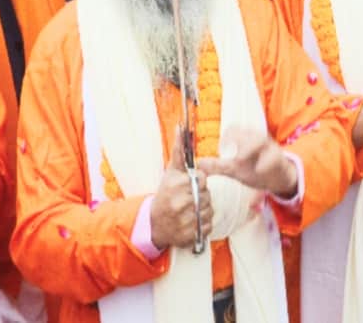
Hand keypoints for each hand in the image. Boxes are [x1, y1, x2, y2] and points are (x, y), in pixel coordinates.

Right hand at [150, 133, 211, 250]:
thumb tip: (180, 127)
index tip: (189, 186)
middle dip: (201, 196)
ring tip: (189, 210)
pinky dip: (202, 225)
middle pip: (207, 195)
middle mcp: (180, 203)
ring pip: (209, 210)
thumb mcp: (170, 172)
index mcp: (176, 185)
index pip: (202, 179)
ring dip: (203, 210)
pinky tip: (191, 221)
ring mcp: (185, 220)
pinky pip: (207, 226)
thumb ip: (179, 151)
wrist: (153, 224)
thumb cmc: (165, 194)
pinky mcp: (189, 235)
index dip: (199, 182)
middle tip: (188, 198)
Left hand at [198, 127, 297, 198]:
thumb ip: (217, 166)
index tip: (219, 150)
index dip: (225, 137)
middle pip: (246, 132)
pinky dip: (265, 162)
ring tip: (240, 160)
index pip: (232, 129)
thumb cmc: (254, 169)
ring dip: (249, 148)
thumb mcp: (234, 169)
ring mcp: (269, 146)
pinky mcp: (278, 157)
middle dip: (237, 141)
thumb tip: (200, 164)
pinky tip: (259, 170)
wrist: (277, 178)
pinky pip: (273, 157)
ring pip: (260, 140)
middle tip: (228, 156)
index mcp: (244, 138)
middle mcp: (256, 138)